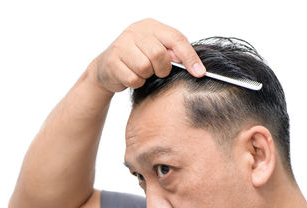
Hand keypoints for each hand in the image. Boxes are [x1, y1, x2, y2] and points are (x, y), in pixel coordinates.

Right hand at [90, 18, 205, 92]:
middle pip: (159, 54)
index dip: (189, 57)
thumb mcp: (155, 50)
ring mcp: (121, 45)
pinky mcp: (112, 61)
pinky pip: (133, 78)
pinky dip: (136, 82)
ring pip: (145, 67)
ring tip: (141, 72)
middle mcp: (135, 31)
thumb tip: (191, 64)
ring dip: (146, 75)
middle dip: (162, 68)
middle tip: (157, 71)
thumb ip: (172, 53)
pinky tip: (131, 76)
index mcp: (150, 26)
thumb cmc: (137, 59)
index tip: (199, 72)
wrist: (106, 68)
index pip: (176, 38)